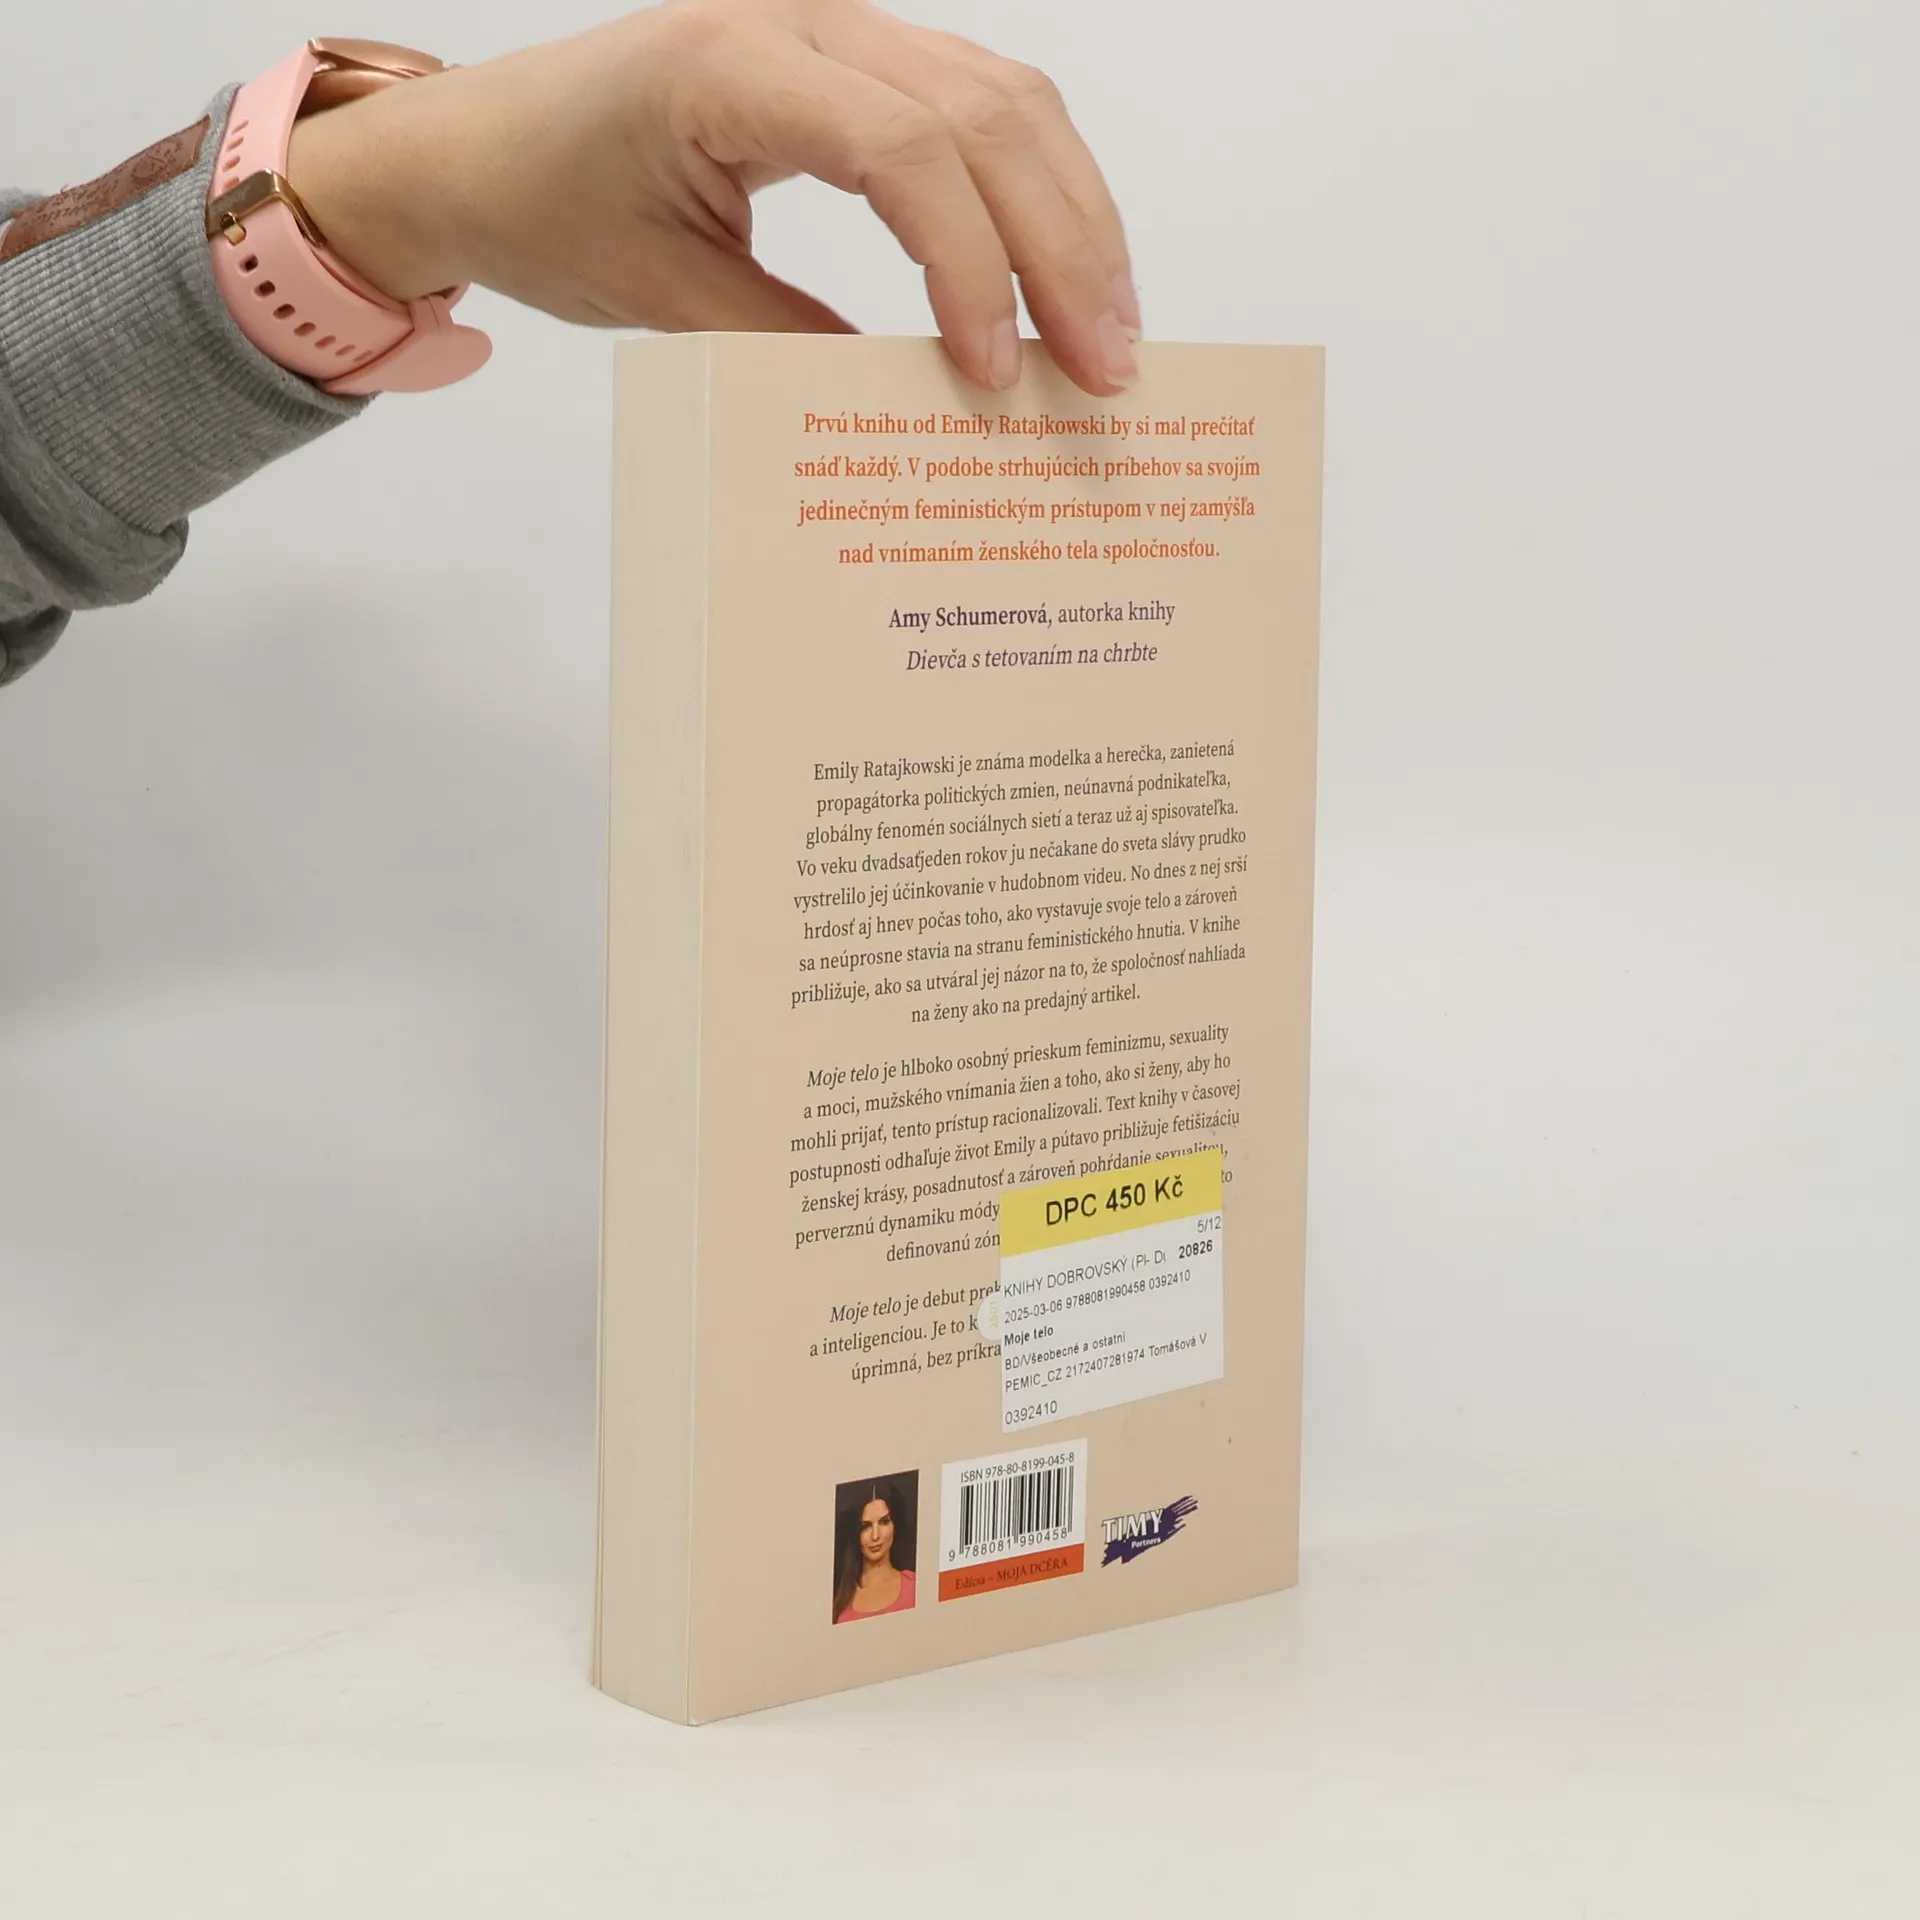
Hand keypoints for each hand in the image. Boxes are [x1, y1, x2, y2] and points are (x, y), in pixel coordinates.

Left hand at [285, 0, 1140, 395]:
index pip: (903, 148)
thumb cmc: (547, 207)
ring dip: (1073, 215)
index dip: (971, 264)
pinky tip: (1064, 272)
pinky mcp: (855, 62)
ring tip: (1110, 329)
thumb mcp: (661, 299)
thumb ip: (789, 345)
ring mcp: (838, 29)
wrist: (478, 146)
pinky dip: (1037, 192)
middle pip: (986, 110)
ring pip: (1004, 98)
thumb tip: (921, 409)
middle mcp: (802, 19)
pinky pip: (977, 107)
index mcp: (731, 66)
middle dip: (1062, 245)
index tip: (995, 375)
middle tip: (1107, 365)